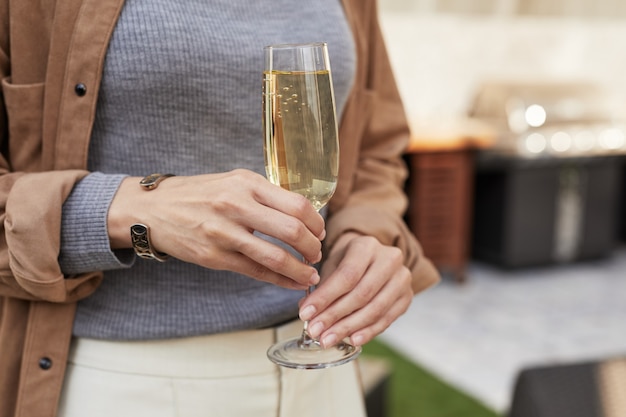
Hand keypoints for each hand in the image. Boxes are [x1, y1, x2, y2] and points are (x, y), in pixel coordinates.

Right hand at [108, 169, 323, 289]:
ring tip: (310, 274)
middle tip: (318, 254)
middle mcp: (236, 205)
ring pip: (275, 257)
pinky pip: (256, 272)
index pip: (297, 204)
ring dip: (300, 269)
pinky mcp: (214, 257)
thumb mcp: (232, 182)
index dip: (316, 222)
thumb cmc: (197, 194)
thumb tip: (301, 216)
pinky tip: (292, 283)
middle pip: (292, 230)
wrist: (152, 209)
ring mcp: (224, 233)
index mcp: (246, 183)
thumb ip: (264, 195)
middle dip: (313, 247)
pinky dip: (280, 280)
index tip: (320, 232)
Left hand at [299, 232, 412, 347]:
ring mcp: (402, 278)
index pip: (347, 275)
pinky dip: (368, 332)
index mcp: (367, 245)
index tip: (306, 314)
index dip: (325, 298)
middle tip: (316, 331)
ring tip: (329, 339)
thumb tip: (307, 312)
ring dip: (349, 328)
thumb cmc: (348, 262)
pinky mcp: (407, 296)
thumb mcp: (332, 266)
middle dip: (335, 316)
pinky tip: (352, 339)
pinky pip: (387, 319)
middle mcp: (389, 259)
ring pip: (375, 309)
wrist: (372, 259)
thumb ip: (322, 288)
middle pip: (361, 294)